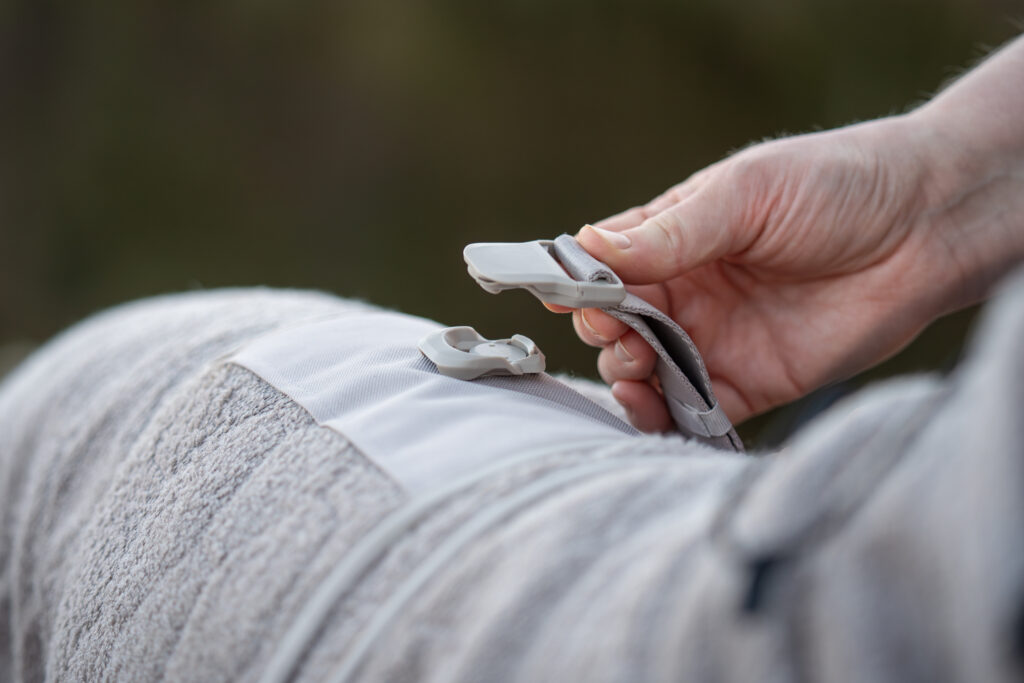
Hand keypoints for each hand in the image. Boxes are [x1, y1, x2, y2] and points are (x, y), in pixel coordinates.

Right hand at [552, 109, 1023, 430]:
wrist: (925, 228)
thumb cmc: (833, 186)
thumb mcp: (743, 194)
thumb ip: (667, 232)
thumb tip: (585, 248)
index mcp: (676, 238)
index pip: (606, 268)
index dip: (581, 284)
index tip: (572, 295)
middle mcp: (688, 292)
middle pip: (618, 326)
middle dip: (604, 334)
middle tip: (618, 332)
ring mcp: (716, 340)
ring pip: (647, 372)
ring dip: (626, 377)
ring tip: (634, 371)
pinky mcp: (751, 383)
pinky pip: (694, 410)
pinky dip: (666, 417)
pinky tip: (653, 407)